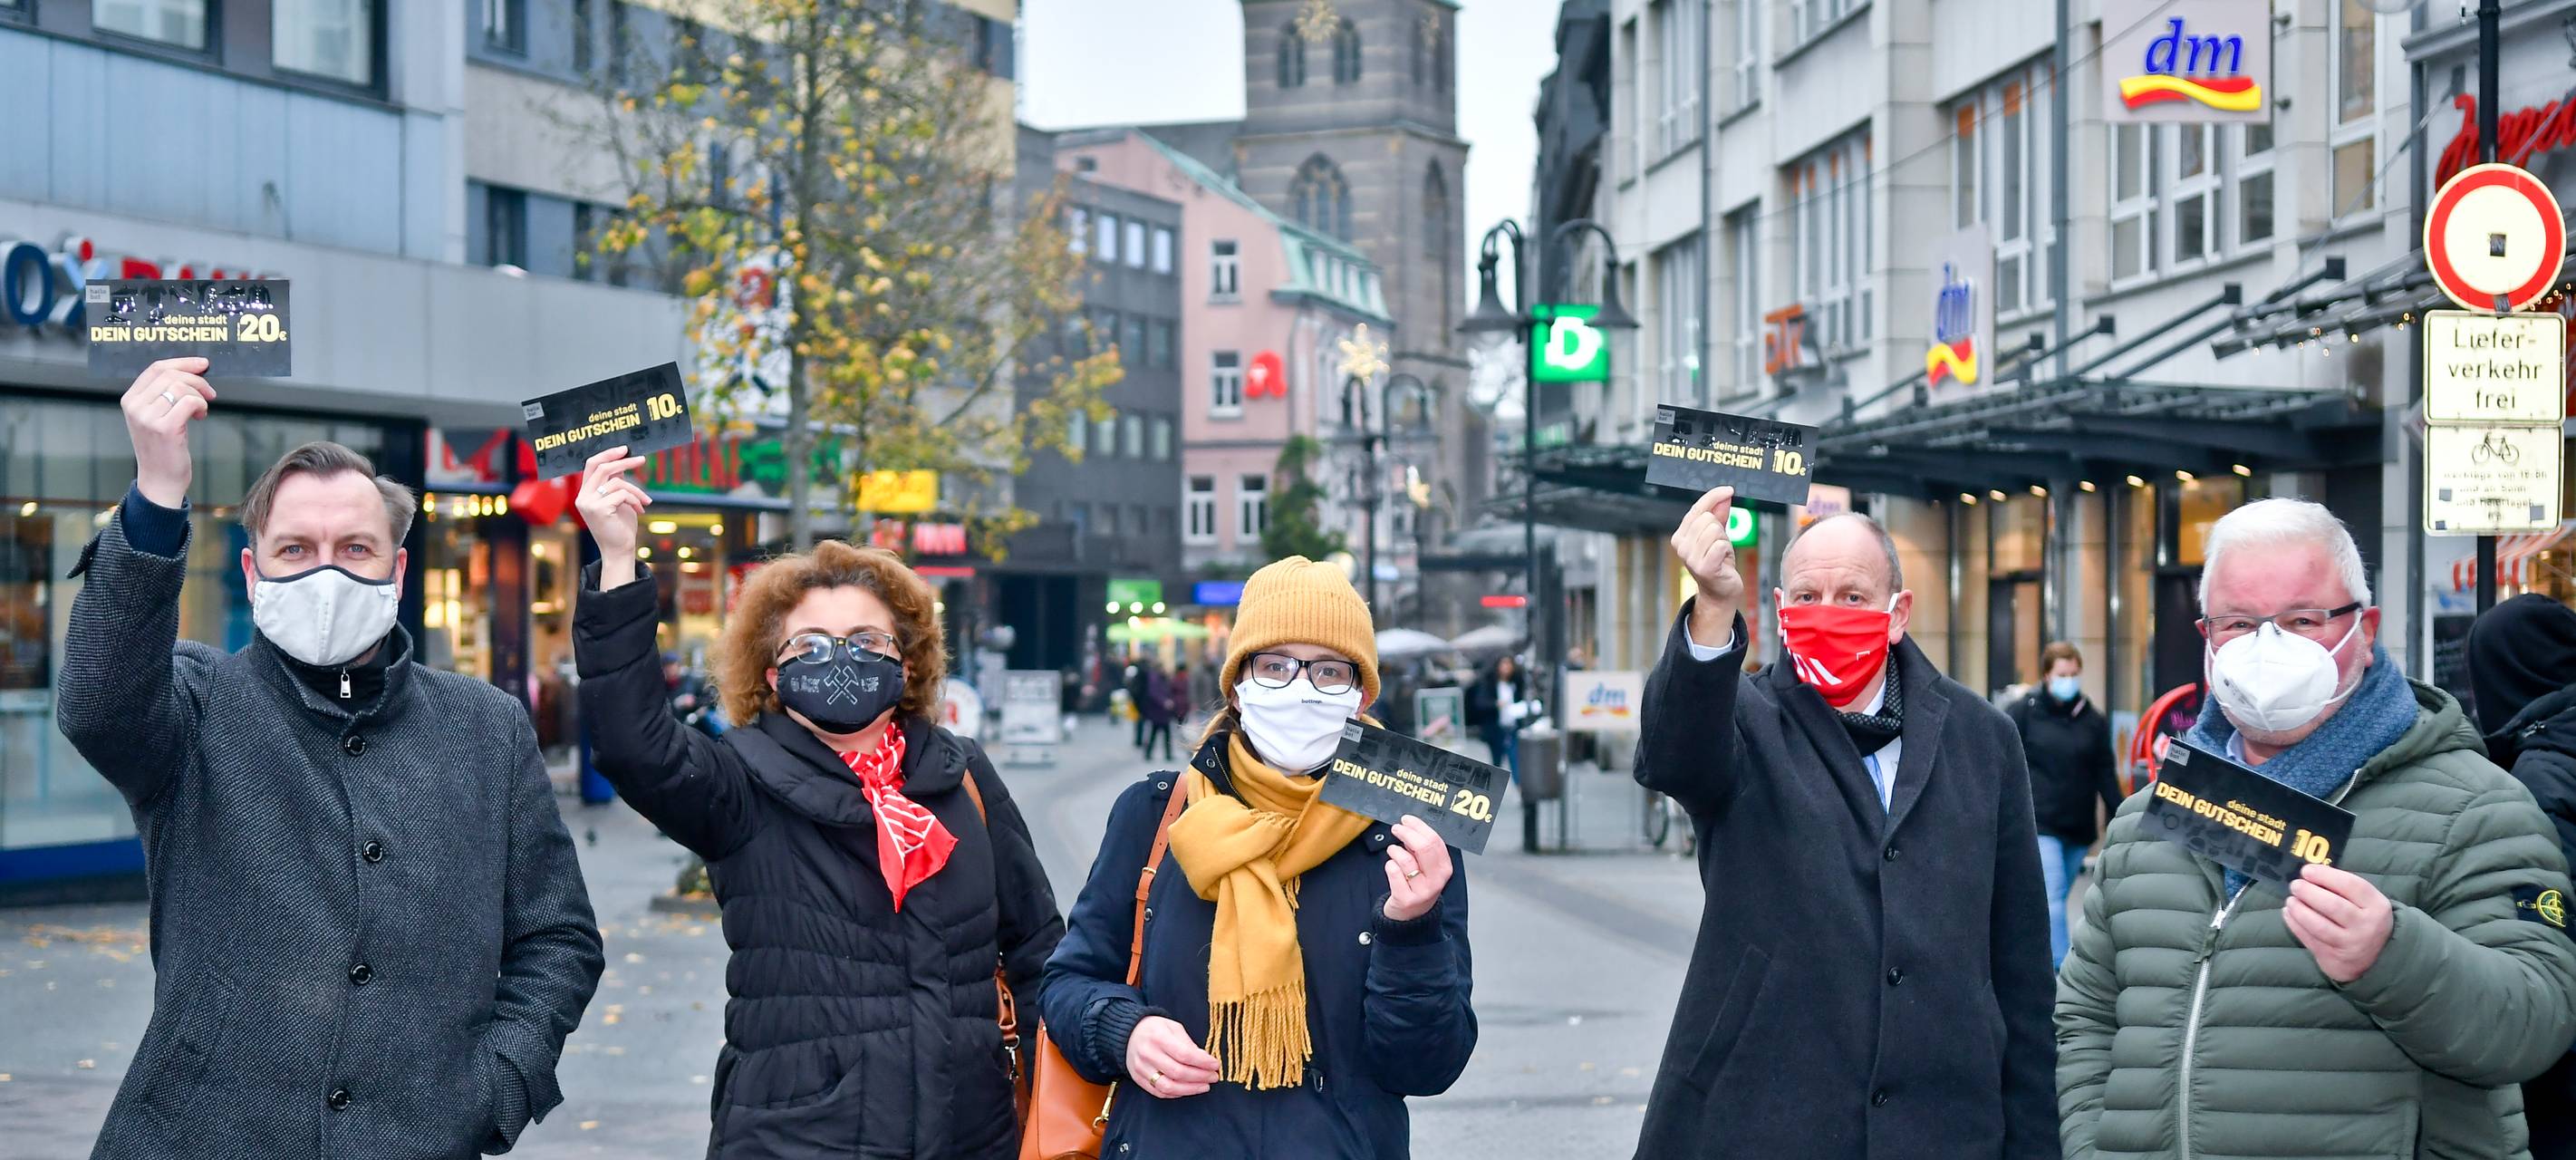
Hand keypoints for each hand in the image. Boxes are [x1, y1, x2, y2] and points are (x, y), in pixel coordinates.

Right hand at [120, 358, 214, 508]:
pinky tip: (201, 417)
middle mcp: (135, 406)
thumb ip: (164, 394)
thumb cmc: (163, 447)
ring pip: (181, 386)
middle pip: (170, 374)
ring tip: (202, 409)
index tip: (202, 364)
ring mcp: (147, 417)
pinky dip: (201, 405)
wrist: (160, 479)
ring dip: (200, 395)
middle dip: (197, 379)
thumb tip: (193, 369)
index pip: (156, 368)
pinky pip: (190, 402)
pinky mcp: (165, 428)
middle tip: (209, 393)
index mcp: (130, 399)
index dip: (182, 362)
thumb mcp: (156, 416)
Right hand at [573, 446, 650, 587]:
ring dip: (636, 490)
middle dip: (624, 461)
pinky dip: (635, 499)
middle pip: (602, 468)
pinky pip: (622, 494)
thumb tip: (621, 463)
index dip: (607, 454)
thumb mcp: (618, 500)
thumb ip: (615, 483)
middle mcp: (583, 497)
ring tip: (646, 501)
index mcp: (585, 493)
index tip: (624, 449)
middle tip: (641, 459)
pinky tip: (640, 509)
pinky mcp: (599, 509)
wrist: (620, 550)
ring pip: (617, 482)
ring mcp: (589, 503)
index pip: (591, 465)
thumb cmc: (620, 526)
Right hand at [1125, 1015, 1219, 1098]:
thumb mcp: (1173, 1027)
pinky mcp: (1138, 1079)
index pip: (1184, 1054)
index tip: (1215, 1065)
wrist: (1129, 1033)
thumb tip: (1205, 1060)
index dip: (1202, 1062)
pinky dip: (1176, 1094)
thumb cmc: (1155, 1029)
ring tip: (1204, 1086)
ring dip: (1190, 1089)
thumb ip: (1188, 1044)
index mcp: (1158, 1037)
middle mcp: (1148, 1054)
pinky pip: (1159, 1092)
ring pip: (1168, 1087)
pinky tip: (1188, 1089)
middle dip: (1200, 1077)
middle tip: (1213, 1077)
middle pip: (1177, 1073)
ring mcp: (1141, 1069)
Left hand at [1381, 815, 1454, 922]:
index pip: (1435, 841)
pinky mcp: (1406, 899)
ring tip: (1393, 851)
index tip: (1407, 820)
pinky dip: (1389, 865)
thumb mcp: (1428, 867)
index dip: (1419, 827)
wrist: (1412, 915)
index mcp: (1445, 868)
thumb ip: (1423, 849)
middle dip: (1407, 833)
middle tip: (1396, 828)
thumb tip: (1411, 827)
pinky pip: (1394, 872)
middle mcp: (1437, 880)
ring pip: (1406, 860)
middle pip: (1423, 848)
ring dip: (1395, 851)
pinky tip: (1391, 866)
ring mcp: (1422, 891)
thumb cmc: (1419, 885)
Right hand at [1671, 487, 1741, 642]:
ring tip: (1721, 554)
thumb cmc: (1718, 562)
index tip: (1729, 490)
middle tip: (1721, 545)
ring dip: (1724, 540)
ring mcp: (1690, 557)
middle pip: (1707, 518)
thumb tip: (1725, 494)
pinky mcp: (1703, 567)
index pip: (1697, 509)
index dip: (1713, 497)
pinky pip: (1721, 545)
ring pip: (1715, 530)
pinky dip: (1726, 550)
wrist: (1720, 592)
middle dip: (1720, 528)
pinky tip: (1723, 561)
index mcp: (1680, 536)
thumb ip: (1719, 514)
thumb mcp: (1718, 535)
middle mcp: (1681, 546)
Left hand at [2284, 863, 2394, 983]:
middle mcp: (2366, 926)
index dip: (2326, 875)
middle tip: (2295, 885)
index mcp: (2377, 906)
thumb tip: (2310, 873)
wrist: (2375, 959)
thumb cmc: (2363, 920)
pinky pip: (2309, 939)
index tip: (2306, 871)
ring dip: (2299, 910)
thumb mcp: (2366, 903)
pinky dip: (2295, 924)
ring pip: (2319, 926)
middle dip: (2309, 892)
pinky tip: (2288, 913)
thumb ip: (2343, 888)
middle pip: (2333, 906)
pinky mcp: (2334, 957)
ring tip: (2291, 900)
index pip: (2352, 885)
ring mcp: (2350, 944)